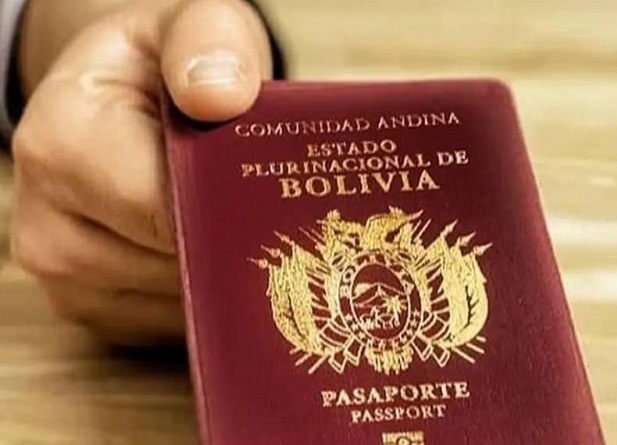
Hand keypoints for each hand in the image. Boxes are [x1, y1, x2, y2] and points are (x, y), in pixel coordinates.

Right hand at [10, 0, 272, 344]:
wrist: (122, 100)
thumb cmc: (159, 66)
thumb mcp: (192, 25)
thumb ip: (207, 44)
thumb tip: (220, 95)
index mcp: (60, 143)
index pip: (163, 209)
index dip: (229, 209)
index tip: (281, 201)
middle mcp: (46, 222)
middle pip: (173, 265)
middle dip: (234, 243)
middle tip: (284, 216)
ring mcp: (64, 275)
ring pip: (175, 303)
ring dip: (223, 273)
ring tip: (250, 227)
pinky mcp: (90, 307)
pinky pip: (167, 323)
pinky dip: (203, 295)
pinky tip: (221, 253)